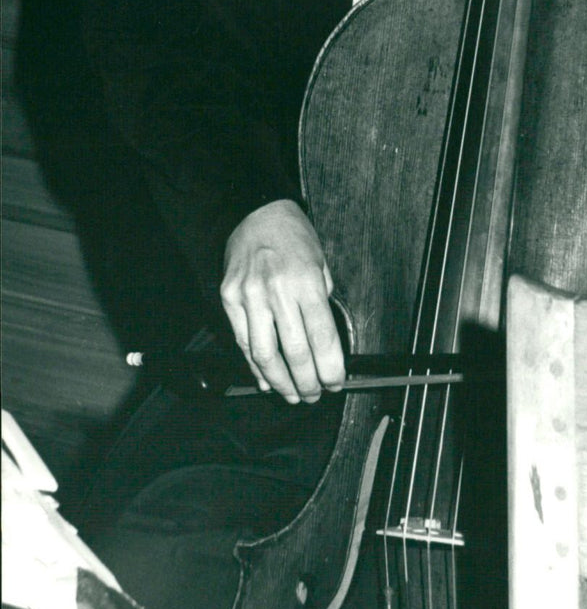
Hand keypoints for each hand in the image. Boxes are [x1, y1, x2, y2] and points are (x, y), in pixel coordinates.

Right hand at [220, 199, 344, 402]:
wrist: (256, 212)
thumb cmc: (294, 237)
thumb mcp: (321, 263)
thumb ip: (321, 302)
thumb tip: (324, 345)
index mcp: (306, 281)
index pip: (322, 337)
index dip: (330, 368)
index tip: (335, 382)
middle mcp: (277, 290)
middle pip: (294, 353)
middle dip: (308, 382)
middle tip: (314, 395)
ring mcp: (249, 295)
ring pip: (264, 355)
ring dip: (280, 382)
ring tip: (292, 394)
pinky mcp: (229, 298)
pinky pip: (242, 342)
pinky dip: (255, 366)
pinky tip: (266, 379)